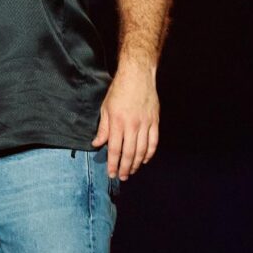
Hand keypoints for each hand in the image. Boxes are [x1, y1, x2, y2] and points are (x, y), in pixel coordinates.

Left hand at [92, 62, 158, 178]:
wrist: (137, 76)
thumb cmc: (119, 91)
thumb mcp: (105, 108)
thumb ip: (103, 128)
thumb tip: (97, 144)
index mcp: (117, 122)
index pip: (114, 149)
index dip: (112, 163)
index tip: (111, 173)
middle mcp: (132, 125)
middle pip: (129, 153)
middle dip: (125, 168)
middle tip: (122, 177)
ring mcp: (145, 124)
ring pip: (142, 150)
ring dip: (137, 164)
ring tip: (132, 171)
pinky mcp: (155, 121)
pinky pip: (153, 142)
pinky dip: (149, 153)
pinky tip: (145, 160)